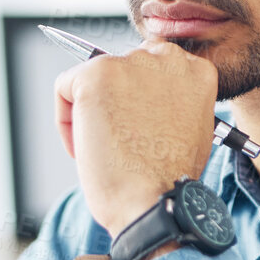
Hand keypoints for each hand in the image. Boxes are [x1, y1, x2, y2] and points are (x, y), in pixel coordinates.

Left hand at [54, 41, 217, 236]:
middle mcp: (167, 59)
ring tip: (105, 147)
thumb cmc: (167, 178)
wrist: (152, 201)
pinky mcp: (96, 74)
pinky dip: (66, 120)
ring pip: (92, 78)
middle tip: (119, 139)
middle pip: (123, 69)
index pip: (154, 67)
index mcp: (196, 71)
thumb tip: (145, 97)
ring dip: (90, 112)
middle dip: (115, 103)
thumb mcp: (191, 129)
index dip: (138, 100)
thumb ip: (174, 101)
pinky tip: (85, 145)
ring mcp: (130, 64)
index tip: (136, 126)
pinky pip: (64, 88)